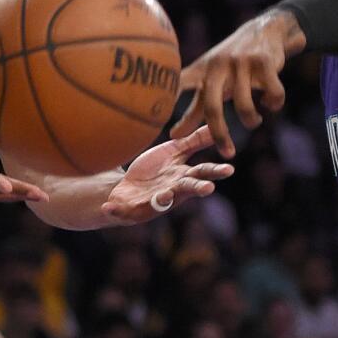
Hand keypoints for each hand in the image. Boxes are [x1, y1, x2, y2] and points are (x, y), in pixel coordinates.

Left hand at [100, 125, 233, 224]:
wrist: (126, 189)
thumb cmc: (155, 171)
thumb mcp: (175, 153)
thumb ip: (194, 142)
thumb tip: (215, 126)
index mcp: (182, 177)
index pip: (202, 173)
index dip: (214, 172)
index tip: (229, 169)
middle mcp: (172, 192)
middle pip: (187, 190)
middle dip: (197, 189)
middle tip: (208, 188)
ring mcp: (152, 202)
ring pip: (160, 202)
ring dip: (163, 200)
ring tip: (165, 195)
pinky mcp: (131, 209)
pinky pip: (123, 210)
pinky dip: (116, 209)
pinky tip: (107, 207)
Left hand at [169, 10, 290, 156]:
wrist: (264, 29)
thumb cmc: (231, 64)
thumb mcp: (211, 80)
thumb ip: (194, 108)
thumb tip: (172, 137)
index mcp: (201, 71)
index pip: (179, 86)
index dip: (168, 102)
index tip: (166, 128)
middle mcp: (218, 66)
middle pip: (212, 107)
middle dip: (219, 133)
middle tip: (227, 153)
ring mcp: (241, 63)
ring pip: (245, 106)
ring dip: (251, 120)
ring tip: (254, 121)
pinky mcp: (264, 62)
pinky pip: (272, 95)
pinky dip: (273, 104)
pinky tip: (271, 103)